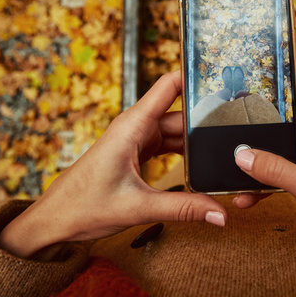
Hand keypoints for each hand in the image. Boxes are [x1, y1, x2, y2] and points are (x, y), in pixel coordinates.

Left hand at [0, 72, 226, 258]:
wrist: (54, 221)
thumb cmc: (82, 207)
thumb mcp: (138, 208)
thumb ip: (183, 208)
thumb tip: (219, 214)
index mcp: (133, 126)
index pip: (170, 85)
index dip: (195, 76)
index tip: (224, 75)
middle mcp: (136, 127)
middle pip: (182, 113)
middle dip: (208, 118)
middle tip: (241, 125)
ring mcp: (136, 139)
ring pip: (177, 131)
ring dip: (198, 140)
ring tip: (227, 146)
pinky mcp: (137, 153)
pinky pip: (169, 145)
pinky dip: (186, 153)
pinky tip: (202, 163)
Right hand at [233, 74, 295, 281]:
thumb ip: (279, 172)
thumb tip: (243, 156)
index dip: (278, 73)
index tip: (250, 64)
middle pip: (281, 117)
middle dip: (254, 113)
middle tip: (222, 110)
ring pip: (276, 148)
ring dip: (255, 155)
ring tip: (227, 160)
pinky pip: (279, 174)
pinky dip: (263, 182)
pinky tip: (247, 196)